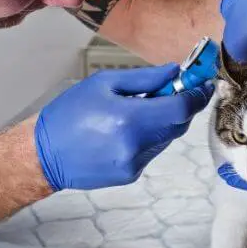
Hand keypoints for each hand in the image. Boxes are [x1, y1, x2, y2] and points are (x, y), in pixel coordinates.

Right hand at [35, 65, 213, 190]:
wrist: (44, 154)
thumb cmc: (69, 114)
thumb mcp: (104, 83)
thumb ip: (145, 78)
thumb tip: (175, 73)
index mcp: (129, 119)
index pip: (181, 109)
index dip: (196, 95)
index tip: (203, 85)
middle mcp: (136, 145)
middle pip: (178, 124)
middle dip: (180, 106)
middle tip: (170, 91)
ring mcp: (134, 163)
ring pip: (166, 138)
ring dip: (162, 122)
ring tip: (136, 111)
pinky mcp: (131, 174)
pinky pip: (152, 150)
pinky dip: (148, 136)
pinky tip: (125, 130)